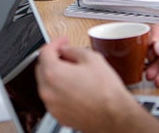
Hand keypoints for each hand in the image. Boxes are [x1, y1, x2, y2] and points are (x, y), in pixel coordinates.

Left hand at [36, 39, 158, 131]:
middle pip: (42, 67)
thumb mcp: (92, 58)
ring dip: (55, 75)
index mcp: (53, 73)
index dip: (55, 43)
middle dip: (53, 58)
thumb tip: (67, 50)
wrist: (115, 117)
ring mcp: (52, 105)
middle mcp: (48, 91)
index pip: (45, 52)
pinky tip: (74, 87)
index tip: (62, 41)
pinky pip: (53, 98)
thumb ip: (74, 50)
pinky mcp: (58, 115)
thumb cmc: (106, 92)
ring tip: (73, 72)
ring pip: (47, 84)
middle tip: (66, 54)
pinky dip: (59, 90)